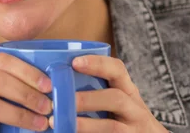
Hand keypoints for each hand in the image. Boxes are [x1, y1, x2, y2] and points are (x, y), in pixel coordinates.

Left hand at [49, 55, 167, 132]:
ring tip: (58, 122)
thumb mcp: (118, 101)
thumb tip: (54, 83)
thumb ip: (95, 91)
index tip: (75, 62)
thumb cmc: (124, 118)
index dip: (98, 63)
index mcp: (127, 90)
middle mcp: (134, 108)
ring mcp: (134, 129)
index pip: (118, 70)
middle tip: (62, 100)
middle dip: (87, 99)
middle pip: (116, 98)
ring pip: (113, 127)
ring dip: (85, 125)